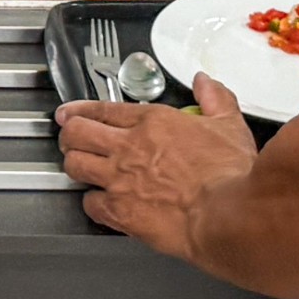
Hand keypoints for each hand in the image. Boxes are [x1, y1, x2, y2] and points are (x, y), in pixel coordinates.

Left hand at [56, 74, 256, 258]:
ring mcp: (120, 180)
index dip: (80, 110)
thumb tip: (205, 83)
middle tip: (69, 138)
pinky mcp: (120, 212)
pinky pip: (89, 204)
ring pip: (75, 165)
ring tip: (78, 167)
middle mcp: (129, 147)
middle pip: (77, 133)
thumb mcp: (229, 124)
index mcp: (153, 122)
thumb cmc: (229, 174)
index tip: (69, 113)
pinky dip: (91, 203)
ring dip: (74, 165)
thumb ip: (215, 99)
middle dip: (69, 134)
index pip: (103, 109)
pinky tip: (99, 203)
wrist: (227, 214)